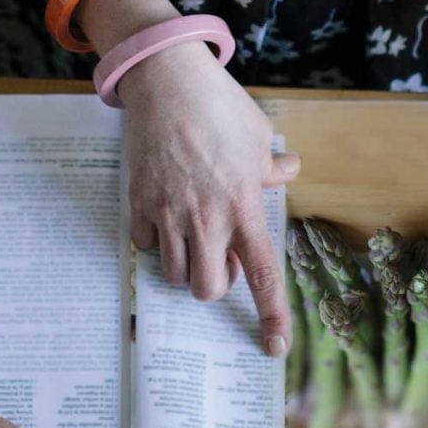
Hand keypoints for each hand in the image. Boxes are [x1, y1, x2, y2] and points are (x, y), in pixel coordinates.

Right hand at [117, 45, 299, 354]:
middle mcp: (206, 219)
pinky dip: (156, 242)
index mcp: (243, 206)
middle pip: (206, 289)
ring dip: (185, 265)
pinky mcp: (139, 203)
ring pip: (173, 273)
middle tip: (218, 258)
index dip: (271, 316)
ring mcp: (169, 213)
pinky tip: (164, 216)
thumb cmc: (217, 105)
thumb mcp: (257, 134)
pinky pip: (146, 246)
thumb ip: (271, 165)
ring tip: (191, 235)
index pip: (262, 275)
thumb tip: (288, 170)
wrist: (165, 80)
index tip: (274, 347)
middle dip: (213, 284)